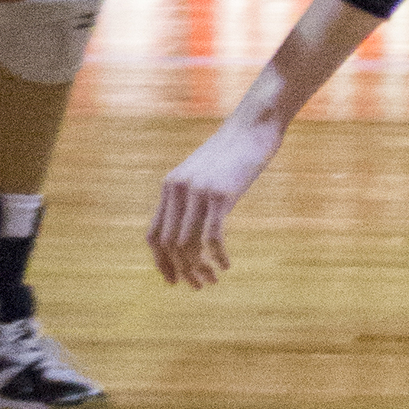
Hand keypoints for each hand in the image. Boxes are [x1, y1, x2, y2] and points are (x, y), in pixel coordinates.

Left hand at [148, 110, 287, 287]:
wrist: (254, 123)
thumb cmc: (234, 149)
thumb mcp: (204, 172)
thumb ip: (191, 195)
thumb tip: (189, 228)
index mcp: (170, 186)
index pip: (153, 235)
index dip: (161, 263)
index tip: (174, 280)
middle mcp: (178, 190)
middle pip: (169, 245)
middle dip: (182, 271)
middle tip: (199, 285)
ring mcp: (199, 192)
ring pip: (188, 245)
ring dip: (199, 268)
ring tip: (213, 279)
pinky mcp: (222, 194)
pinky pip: (213, 237)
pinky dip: (218, 256)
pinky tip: (227, 264)